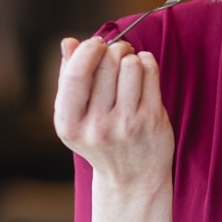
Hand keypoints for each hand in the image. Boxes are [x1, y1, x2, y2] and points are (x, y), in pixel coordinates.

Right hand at [54, 37, 173, 198]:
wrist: (132, 179)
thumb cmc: (101, 140)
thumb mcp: (75, 117)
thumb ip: (68, 79)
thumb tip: (68, 42)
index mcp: (69, 124)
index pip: (77, 73)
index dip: (88, 49)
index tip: (96, 44)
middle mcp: (97, 127)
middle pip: (105, 62)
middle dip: (112, 49)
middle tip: (117, 52)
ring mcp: (127, 124)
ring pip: (130, 65)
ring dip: (130, 57)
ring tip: (129, 66)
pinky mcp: (152, 120)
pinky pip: (150, 72)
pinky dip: (147, 62)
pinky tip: (143, 71)